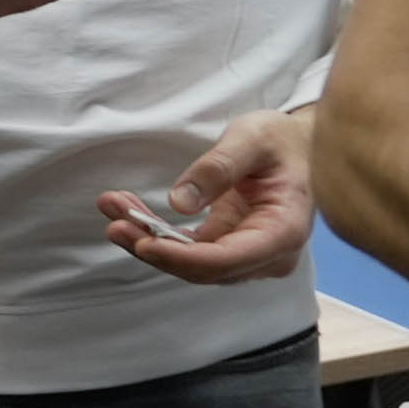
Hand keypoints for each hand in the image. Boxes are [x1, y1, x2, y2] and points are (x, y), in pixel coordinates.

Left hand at [97, 109, 316, 285]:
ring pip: (190, 262)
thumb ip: (219, 168)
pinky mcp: (228, 247)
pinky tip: (126, 210)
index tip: (143, 244)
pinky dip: (156, 233)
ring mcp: (248, 255)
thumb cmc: (281, 139)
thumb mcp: (252, 139)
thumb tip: (180, 203)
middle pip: (203, 268)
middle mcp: (268, 254)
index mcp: (284, 232)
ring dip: (147, 239)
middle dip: (154, 247)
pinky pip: (187, 249)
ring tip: (112, 207)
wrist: (296, 145)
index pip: (227, 260)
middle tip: (115, 220)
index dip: (182, 258)